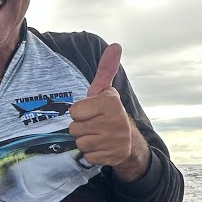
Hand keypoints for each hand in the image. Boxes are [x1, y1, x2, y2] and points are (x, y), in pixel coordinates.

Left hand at [67, 43, 146, 173]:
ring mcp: (116, 141)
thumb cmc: (108, 112)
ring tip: (98, 136)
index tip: (91, 112)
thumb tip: (116, 45)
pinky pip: (87, 156)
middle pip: (74, 129)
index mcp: (110, 103)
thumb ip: (106, 69)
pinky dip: (92, 154)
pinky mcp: (114, 156)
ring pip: (80, 143)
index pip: (74, 111)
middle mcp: (115, 121)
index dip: (79, 113)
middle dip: (81, 128)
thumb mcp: (105, 91)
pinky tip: (102, 148)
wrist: (128, 140)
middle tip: (94, 125)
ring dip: (85, 141)